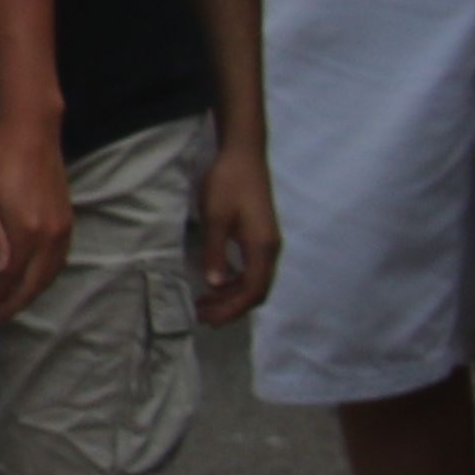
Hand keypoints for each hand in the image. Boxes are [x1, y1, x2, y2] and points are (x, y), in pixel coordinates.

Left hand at [0, 120, 73, 316]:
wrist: (33, 135)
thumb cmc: (0, 163)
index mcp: (27, 231)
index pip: (9, 278)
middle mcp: (50, 236)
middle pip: (32, 285)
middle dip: (11, 306)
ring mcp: (62, 230)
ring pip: (47, 277)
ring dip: (28, 296)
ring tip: (8, 308)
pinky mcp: (67, 223)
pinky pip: (58, 263)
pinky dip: (43, 280)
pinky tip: (30, 284)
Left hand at [192, 131, 284, 327]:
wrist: (244, 156)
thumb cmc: (227, 184)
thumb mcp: (215, 218)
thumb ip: (216, 252)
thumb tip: (214, 285)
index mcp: (262, 247)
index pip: (253, 290)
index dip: (231, 309)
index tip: (208, 319)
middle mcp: (271, 249)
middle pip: (257, 291)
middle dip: (232, 308)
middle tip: (204, 317)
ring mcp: (268, 243)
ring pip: (256, 281)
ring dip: (233, 295)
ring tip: (206, 303)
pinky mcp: (261, 236)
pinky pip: (253, 268)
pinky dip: (236, 281)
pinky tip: (217, 281)